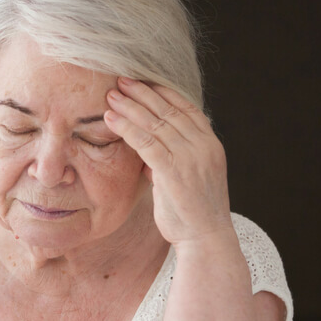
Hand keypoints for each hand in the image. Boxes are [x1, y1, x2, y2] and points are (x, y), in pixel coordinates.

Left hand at [104, 77, 234, 248]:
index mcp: (210, 144)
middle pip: (168, 110)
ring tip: (110, 95)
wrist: (205, 239)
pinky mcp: (175, 171)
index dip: (162, 92)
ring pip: (155, 123)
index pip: (186, 108)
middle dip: (142, 93)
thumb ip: (169, 160)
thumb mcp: (184, 178)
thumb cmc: (191, 212)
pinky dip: (126, 128)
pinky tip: (110, 119)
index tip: (142, 81)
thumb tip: (148, 152)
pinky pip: (146, 142)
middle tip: (120, 80)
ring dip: (129, 106)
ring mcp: (191, 157)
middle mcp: (203, 146)